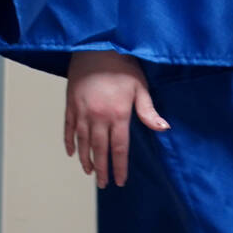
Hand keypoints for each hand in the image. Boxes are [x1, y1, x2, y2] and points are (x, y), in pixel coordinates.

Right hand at [64, 49, 169, 188]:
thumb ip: (148, 111)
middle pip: (99, 149)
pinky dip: (69, 141)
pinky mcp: (71, 104)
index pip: (119, 148)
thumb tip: (163, 128)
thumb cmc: (121, 66)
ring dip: (85, 158)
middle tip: (103, 184)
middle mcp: (98, 117)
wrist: (95, 48)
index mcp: (118, 115)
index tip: (120, 181)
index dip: (120, 167)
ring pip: (83, 141)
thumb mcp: (139, 87)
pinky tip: (71, 152)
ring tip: (89, 171)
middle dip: (102, 169)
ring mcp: (82, 111)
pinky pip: (68, 128)